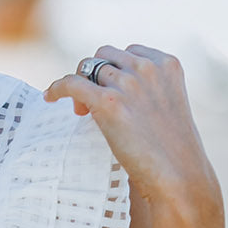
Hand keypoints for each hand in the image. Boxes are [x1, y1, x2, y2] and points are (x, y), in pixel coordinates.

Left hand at [43, 44, 217, 202]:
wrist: (178, 176)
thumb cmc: (173, 152)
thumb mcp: (168, 107)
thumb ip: (149, 90)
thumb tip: (114, 91)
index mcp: (167, 65)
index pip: (129, 51)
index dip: (115, 68)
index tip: (112, 89)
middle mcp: (147, 68)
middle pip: (105, 55)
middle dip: (95, 74)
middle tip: (92, 103)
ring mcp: (128, 84)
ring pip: (87, 68)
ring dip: (80, 86)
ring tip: (82, 112)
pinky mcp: (108, 102)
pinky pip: (72, 83)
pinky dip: (57, 88)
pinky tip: (49, 97)